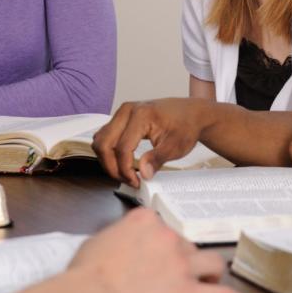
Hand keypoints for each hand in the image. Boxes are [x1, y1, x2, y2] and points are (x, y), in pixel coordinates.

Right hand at [68, 208, 257, 292]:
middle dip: (184, 259)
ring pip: (211, 262)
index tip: (154, 256)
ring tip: (209, 281)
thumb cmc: (85, 272)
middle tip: (172, 276)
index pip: (164, 228)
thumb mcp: (99, 240)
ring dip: (210, 272)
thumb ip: (119, 236)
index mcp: (146, 221)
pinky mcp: (187, 292)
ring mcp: (180, 263)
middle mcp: (168, 237)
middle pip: (188, 245)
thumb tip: (121, 246)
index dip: (161, 244)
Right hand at [92, 99, 211, 185]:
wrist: (191, 113)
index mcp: (141, 115)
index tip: (136, 182)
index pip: (122, 148)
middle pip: (104, 144)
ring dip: (107, 160)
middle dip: (112, 167)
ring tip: (124, 173)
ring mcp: (122, 113)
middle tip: (127, 180)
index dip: (126, 170)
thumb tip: (143, 173)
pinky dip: (109, 152)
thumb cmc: (186, 125)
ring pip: (101, 141)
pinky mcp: (121, 119)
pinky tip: (122, 163)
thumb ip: (158, 159)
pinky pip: (105, 137)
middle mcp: (127, 111)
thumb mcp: (176, 146)